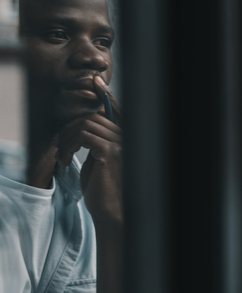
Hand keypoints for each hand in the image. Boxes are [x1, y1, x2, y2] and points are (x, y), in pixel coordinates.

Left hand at [54, 75, 122, 228]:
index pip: (118, 110)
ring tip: (63, 157)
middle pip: (94, 116)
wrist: (111, 212)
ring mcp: (121, 145)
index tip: (95, 80)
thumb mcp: (100, 162)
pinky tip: (66, 160)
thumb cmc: (104, 190)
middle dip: (71, 128)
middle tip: (61, 147)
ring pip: (86, 124)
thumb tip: (84, 127)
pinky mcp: (110, 153)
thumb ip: (97, 143)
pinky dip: (69, 145)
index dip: (107, 93)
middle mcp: (128, 139)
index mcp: (127, 140)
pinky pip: (83, 136)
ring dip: (67, 139)